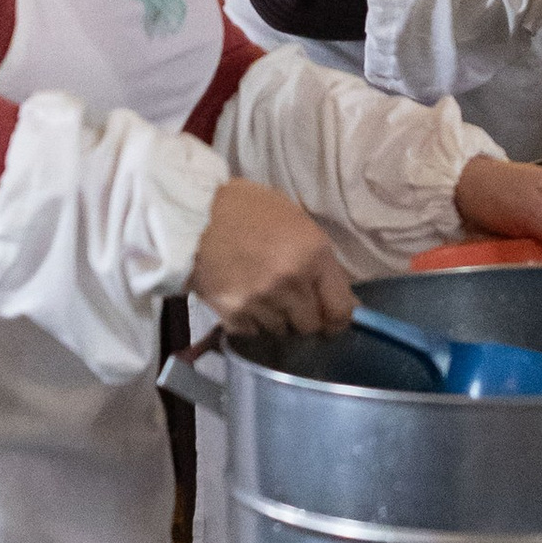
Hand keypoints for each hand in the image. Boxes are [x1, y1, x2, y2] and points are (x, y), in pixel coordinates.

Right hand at [192, 176, 356, 335]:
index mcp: (314, 255)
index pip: (341, 310)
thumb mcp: (297, 222)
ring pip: (282, 332)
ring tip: (264, 297)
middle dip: (306, 318)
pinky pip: (254, 333)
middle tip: (294, 305)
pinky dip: (252, 323)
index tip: (331, 318)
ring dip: (278, 320)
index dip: (338, 319)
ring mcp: (261, 301)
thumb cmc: (250, 209)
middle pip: (311, 327)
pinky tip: (245, 300)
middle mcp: (291, 283)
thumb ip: (322, 263)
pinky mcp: (233, 314)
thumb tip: (346, 302)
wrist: (195, 214)